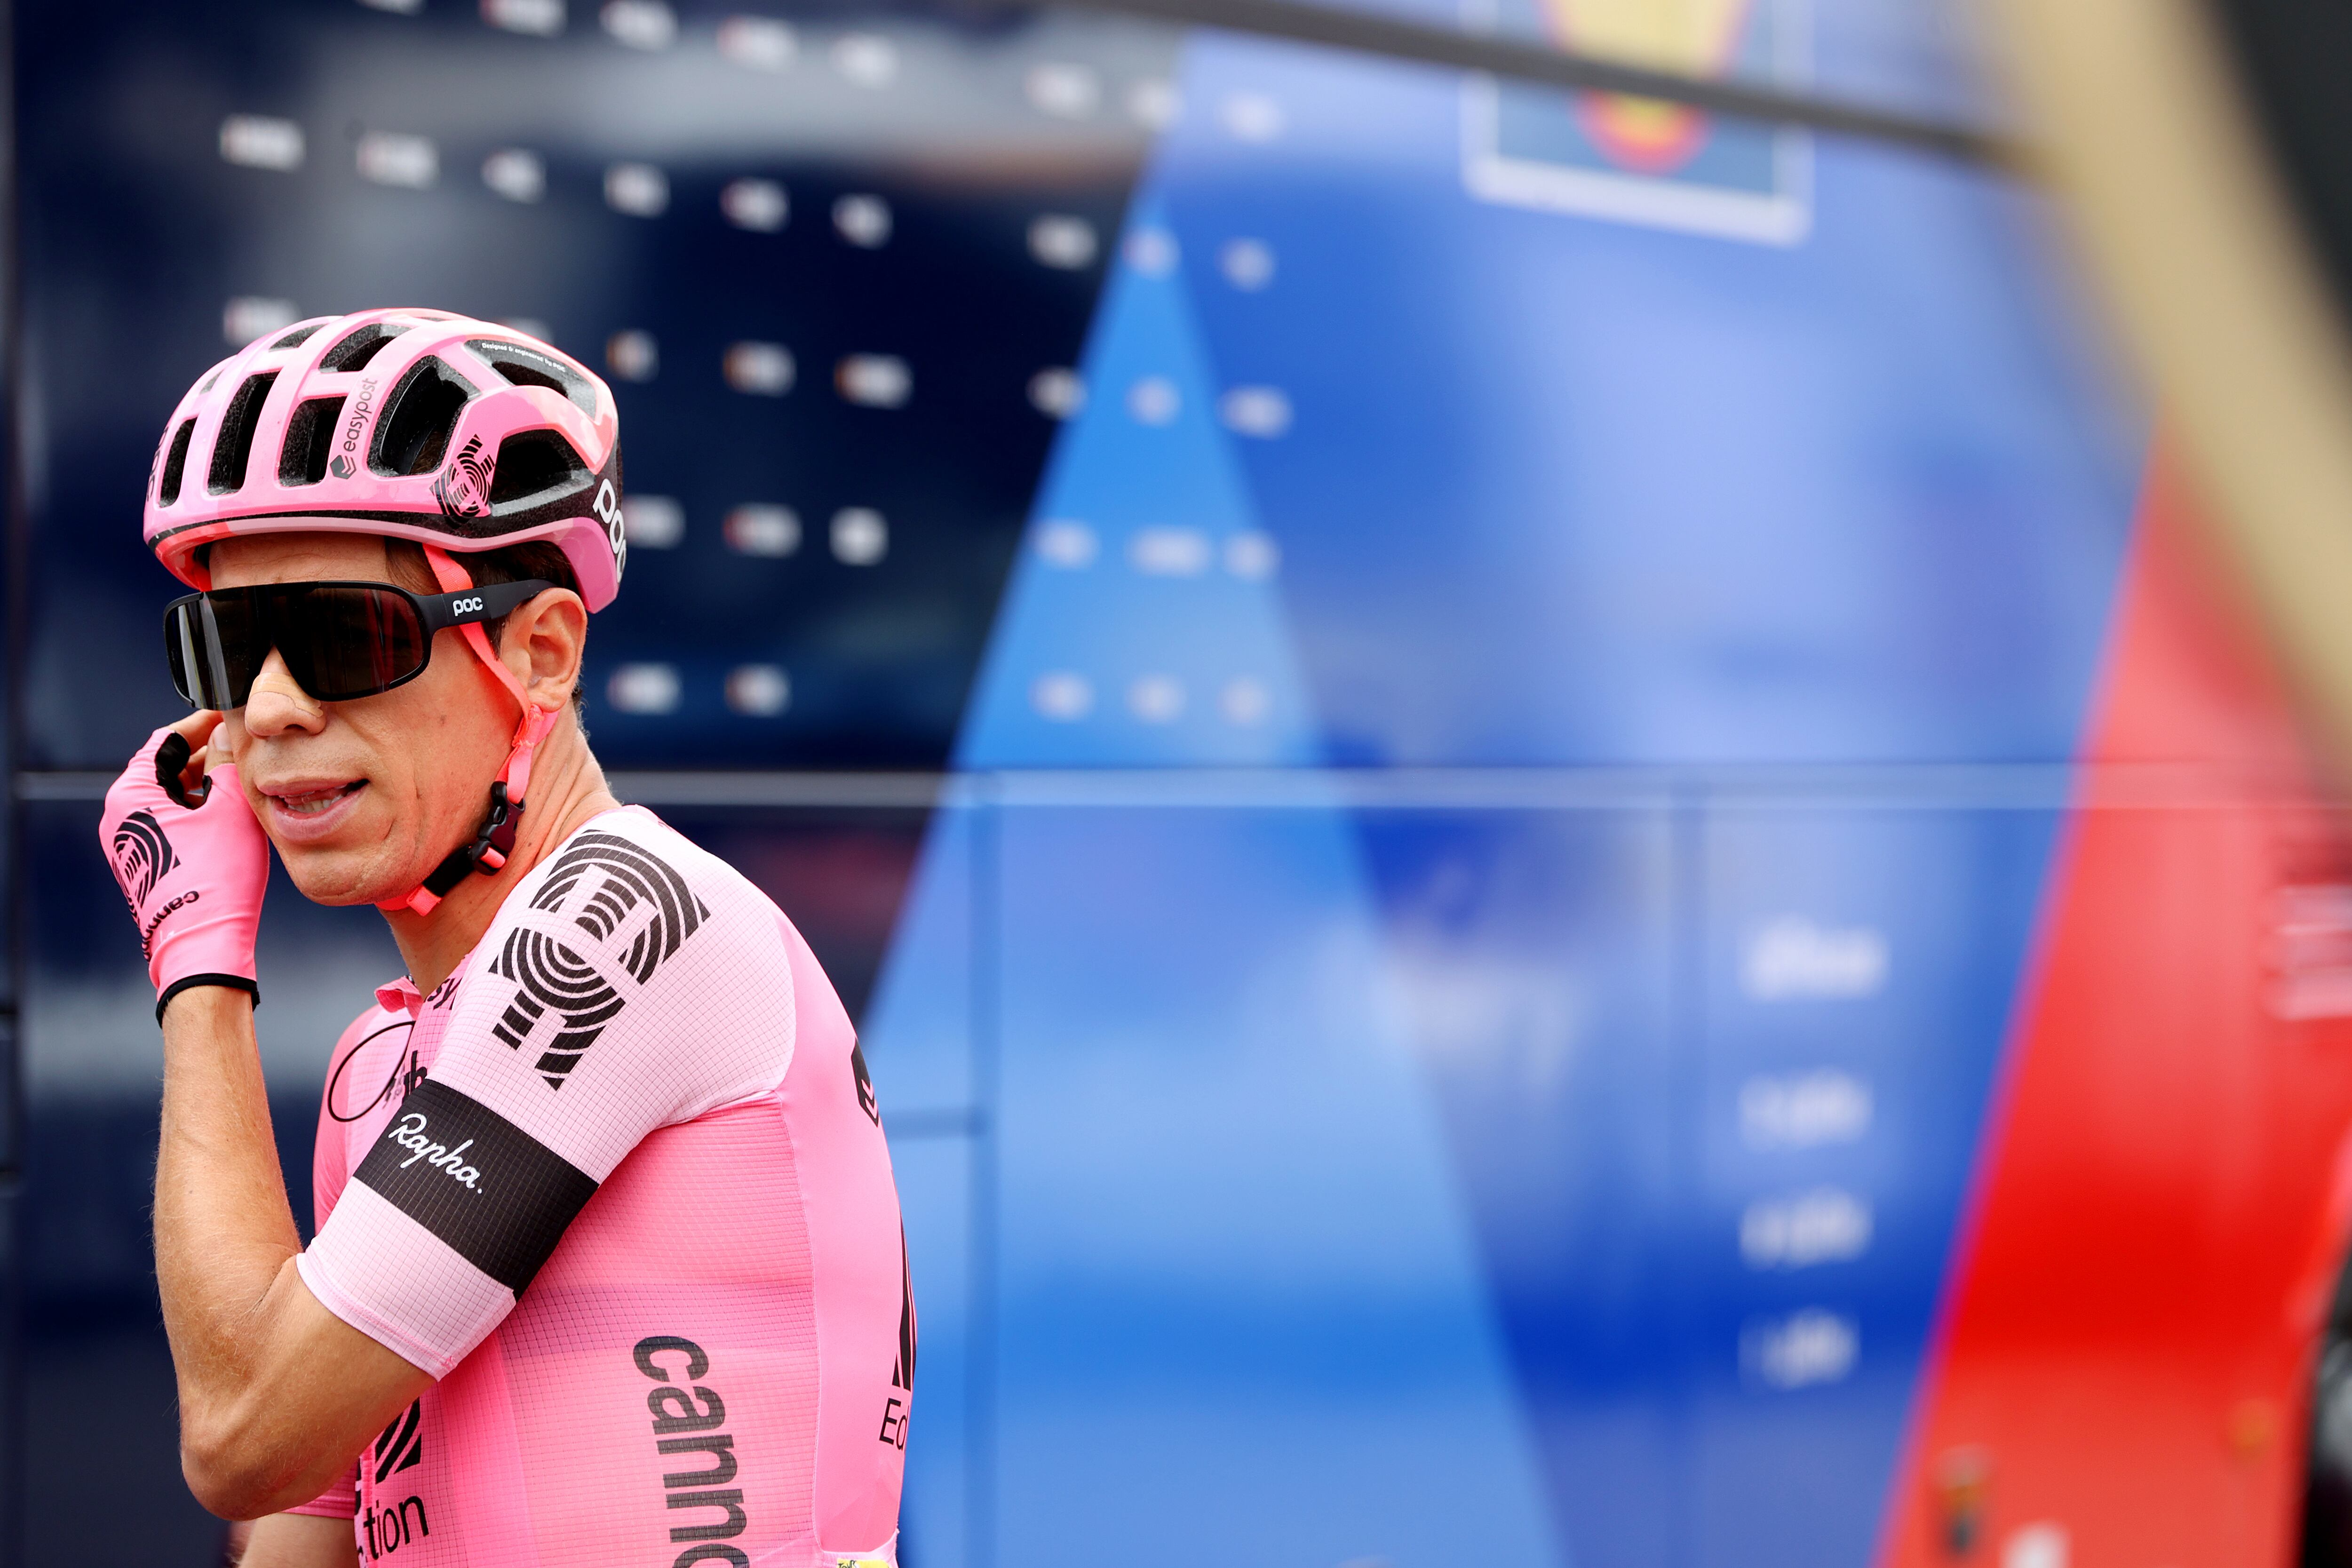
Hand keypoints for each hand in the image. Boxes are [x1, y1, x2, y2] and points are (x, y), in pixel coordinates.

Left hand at [101, 714, 270, 1020]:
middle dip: (205, 756)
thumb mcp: (231, 808)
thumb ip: (228, 761)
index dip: (201, 724)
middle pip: (164, 769)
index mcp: (130, 794)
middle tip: (244, 750)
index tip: (230, 717)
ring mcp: (128, 845)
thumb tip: (225, 732)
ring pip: (168, 798)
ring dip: (204, 787)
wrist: (202, 944)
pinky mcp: (144, 866)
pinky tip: (229, 819)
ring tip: (243, 783)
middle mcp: (119, 817)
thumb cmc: (216, 878)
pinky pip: (169, 824)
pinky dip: (197, 813)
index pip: (166, 739)